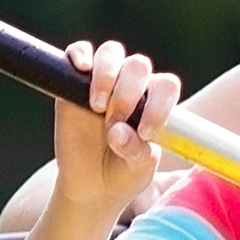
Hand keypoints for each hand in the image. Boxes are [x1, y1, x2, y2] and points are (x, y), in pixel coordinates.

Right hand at [45, 40, 176, 220]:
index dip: (158, 105)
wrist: (91, 187)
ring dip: (106, 75)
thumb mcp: (138, 170)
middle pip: (138, 65)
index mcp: (156, 102)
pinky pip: (78, 52)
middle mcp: (132, 86)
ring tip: (98, 106)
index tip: (145, 133)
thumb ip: (136, 151)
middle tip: (115, 123)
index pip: (166, 86)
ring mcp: (103, 81)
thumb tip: (118, 132)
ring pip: (111, 52)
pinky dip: (79, 53)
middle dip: (127, 93)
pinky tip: (81, 68)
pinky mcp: (73, 82)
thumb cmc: (124, 174)